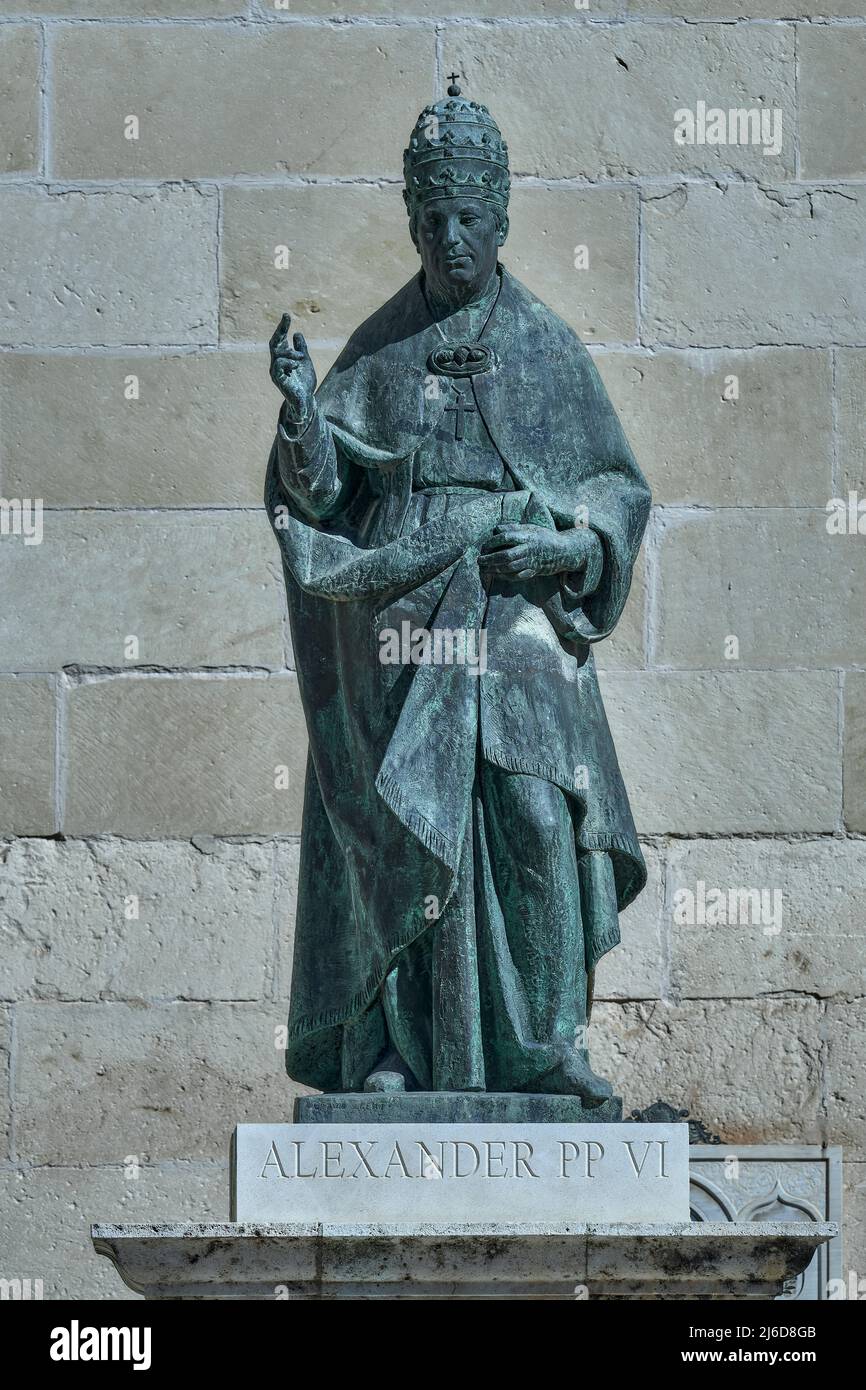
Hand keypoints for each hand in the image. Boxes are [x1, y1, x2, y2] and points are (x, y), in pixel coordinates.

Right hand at [269, 312, 316, 425]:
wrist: (306, 400)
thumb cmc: (304, 382)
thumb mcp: (305, 361)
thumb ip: (301, 348)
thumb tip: (297, 333)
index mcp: (282, 358)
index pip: (279, 340)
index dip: (282, 327)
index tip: (286, 315)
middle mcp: (276, 364)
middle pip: (274, 343)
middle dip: (280, 329)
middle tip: (287, 317)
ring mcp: (276, 372)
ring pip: (278, 355)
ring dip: (291, 353)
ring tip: (301, 357)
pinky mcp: (278, 380)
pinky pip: (279, 366)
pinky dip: (288, 362)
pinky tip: (296, 364)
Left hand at [479, 524, 598, 581]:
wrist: (563, 551)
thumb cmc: (544, 537)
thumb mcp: (530, 528)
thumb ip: (513, 528)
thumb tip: (496, 529)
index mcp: (527, 536)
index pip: (506, 537)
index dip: (493, 542)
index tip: (484, 546)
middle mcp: (528, 549)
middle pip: (506, 555)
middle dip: (490, 559)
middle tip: (479, 560)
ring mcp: (531, 562)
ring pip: (510, 568)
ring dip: (495, 569)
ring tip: (485, 569)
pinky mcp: (533, 571)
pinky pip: (517, 576)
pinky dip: (505, 577)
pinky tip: (496, 575)